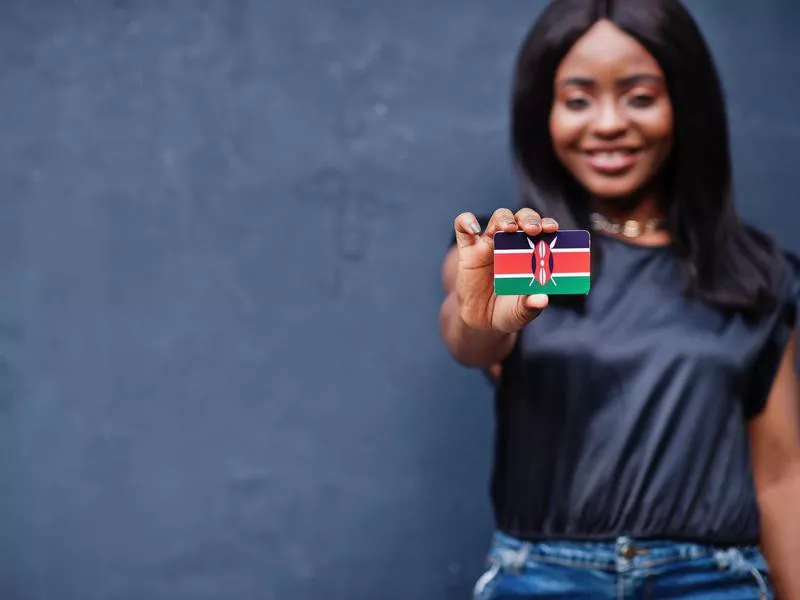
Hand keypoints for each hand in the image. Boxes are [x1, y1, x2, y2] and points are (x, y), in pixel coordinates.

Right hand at [452, 208, 558, 333]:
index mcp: (531, 253)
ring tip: (508, 229)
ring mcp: (489, 244)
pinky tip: (473, 229)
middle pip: (522, 218)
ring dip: (504, 218)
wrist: (481, 322)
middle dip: (529, 219)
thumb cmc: (508, 311)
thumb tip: (542, 300)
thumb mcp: (521, 312)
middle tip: (534, 230)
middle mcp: (512, 244)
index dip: (547, 224)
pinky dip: (466, 222)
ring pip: (498, 218)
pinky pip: (463, 228)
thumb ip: (531, 306)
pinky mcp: (468, 251)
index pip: (542, 230)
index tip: (553, 229)